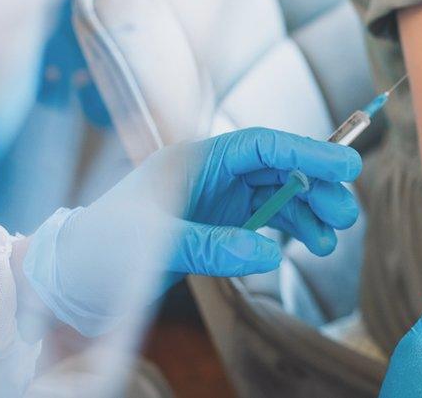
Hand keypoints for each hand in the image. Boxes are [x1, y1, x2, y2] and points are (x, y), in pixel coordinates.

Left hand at [20, 127, 360, 336]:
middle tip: (347, 213)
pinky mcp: (222, 221)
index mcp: (195, 160)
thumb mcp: (154, 247)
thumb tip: (268, 254)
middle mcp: (212, 172)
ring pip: (280, 193)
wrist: (74, 276)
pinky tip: (313, 245)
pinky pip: (269, 217)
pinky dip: (295, 229)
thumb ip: (212, 247)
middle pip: (278, 167)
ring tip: (333, 239)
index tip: (346, 167)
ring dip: (311, 211)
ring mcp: (219, 197)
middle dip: (317, 186)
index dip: (307, 152)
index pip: (261, 146)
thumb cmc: (103, 250)